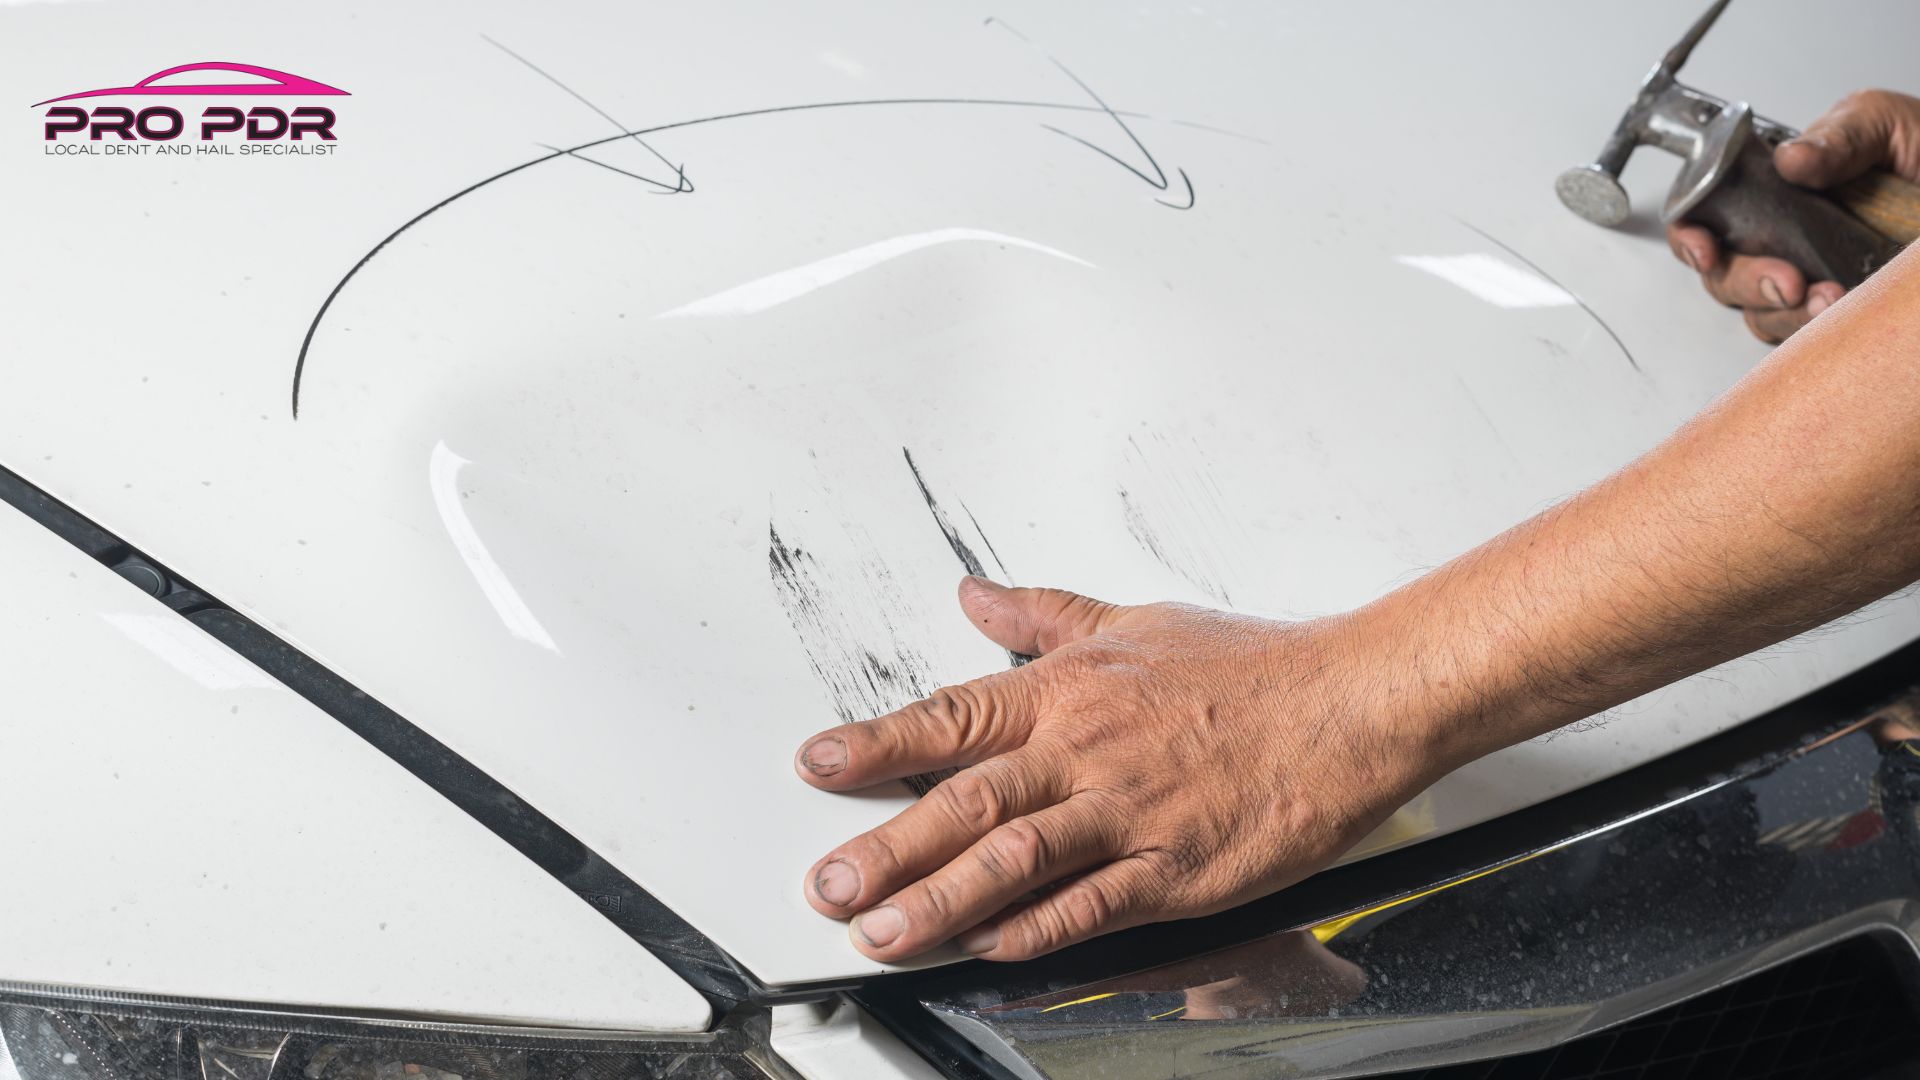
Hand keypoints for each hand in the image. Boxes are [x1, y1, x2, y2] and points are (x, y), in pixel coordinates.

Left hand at [791, 577, 1443, 962]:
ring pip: (1014, 857)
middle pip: (964, 800)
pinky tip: (988, 946)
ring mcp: (1129, 811)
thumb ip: (1043, 614)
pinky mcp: (1175, 866)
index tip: (818, 765)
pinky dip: (1036, 928)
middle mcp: (1087, 749)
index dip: (877, 744)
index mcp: (1069, 689)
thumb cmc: (1249, 667)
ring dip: (939, 899)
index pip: (953, 716)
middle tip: (826, 883)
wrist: (1348, 702)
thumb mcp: (1133, 622)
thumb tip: (975, 592)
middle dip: (884, 845)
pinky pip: (1091, 904)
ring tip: (880, 930)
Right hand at [1668, 89, 1919, 342]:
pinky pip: (1803, 341)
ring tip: (1829, 298)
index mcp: (1780, 193)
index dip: (1691, 237)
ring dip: (1784, 314)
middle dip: (1745, 282)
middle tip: (1786, 280)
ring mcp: (1812, 282)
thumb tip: (1789, 159)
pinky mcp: (1840, 317)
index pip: (1707, 219)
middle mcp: (1786, 242)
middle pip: (1724, 277)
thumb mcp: (1888, 123)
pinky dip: (1813, 334)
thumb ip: (1839, 134)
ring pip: (1760, 316)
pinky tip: (1841, 314)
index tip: (1705, 248)